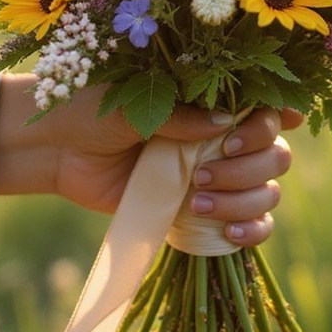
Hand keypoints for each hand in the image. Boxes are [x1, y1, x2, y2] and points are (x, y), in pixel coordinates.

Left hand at [0, 76, 300, 246]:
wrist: (55, 148)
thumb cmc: (92, 110)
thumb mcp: (135, 103)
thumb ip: (180, 115)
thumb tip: (227, 123)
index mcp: (211, 100)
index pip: (268, 110)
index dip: (274, 119)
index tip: (253, 128)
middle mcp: (222, 137)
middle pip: (275, 154)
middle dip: (251, 165)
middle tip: (204, 170)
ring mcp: (214, 176)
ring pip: (266, 192)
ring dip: (245, 199)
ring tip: (198, 202)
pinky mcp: (200, 210)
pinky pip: (249, 224)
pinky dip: (251, 229)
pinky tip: (230, 232)